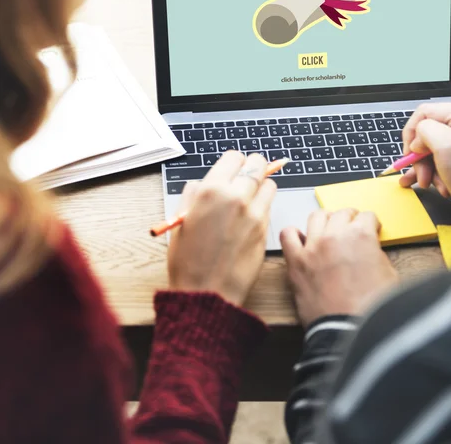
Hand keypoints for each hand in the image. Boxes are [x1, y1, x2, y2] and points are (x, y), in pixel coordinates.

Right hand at [168, 151, 276, 305]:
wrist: (207, 293)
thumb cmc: (188, 260)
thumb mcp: (180, 221)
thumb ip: (193, 195)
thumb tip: (202, 184)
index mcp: (211, 191)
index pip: (234, 157)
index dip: (233, 163)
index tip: (232, 169)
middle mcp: (236, 197)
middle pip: (257, 165)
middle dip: (253, 168)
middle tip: (247, 176)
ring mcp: (254, 213)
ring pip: (269, 183)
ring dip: (261, 186)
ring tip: (250, 197)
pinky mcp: (266, 228)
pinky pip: (270, 206)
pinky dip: (264, 205)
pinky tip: (251, 216)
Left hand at [281, 209, 397, 326]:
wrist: (349, 332)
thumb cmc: (370, 309)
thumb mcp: (389, 275)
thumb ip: (377, 254)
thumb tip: (369, 250)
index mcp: (361, 236)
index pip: (366, 216)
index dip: (370, 224)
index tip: (370, 229)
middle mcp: (335, 235)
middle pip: (342, 213)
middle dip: (350, 219)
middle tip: (352, 228)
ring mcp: (313, 247)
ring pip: (316, 216)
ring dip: (325, 220)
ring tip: (328, 229)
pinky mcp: (296, 262)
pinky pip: (287, 235)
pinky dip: (293, 234)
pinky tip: (302, 240)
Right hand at [399, 102, 450, 202]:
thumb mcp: (445, 145)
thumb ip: (424, 131)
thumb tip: (417, 142)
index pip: (424, 113)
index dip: (412, 133)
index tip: (409, 153)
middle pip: (426, 134)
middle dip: (420, 157)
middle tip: (421, 175)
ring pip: (430, 150)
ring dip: (426, 168)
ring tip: (428, 184)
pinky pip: (438, 160)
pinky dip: (432, 173)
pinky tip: (432, 185)